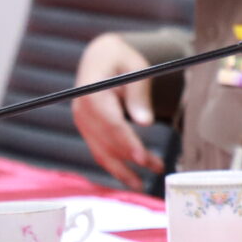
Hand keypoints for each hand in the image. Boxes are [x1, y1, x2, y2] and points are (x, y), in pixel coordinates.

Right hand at [70, 34, 159, 189]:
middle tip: (159, 167)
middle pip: (107, 141)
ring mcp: (82, 123)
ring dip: (123, 170)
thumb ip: (139, 94)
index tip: (143, 157)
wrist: (100, 56)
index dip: (127, 142)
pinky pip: (100, 152)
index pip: (110, 123)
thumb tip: (145, 122)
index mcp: (92, 93)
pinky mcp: (87, 130)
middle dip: (132, 158)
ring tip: (144, 184)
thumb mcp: (135, 68)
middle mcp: (82, 111)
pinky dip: (115, 167)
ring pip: (102, 152)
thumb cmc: (121, 59)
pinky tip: (131, 178)